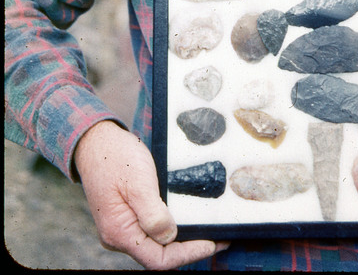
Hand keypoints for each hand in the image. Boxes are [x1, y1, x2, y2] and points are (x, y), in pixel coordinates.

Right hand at [74, 121, 228, 269]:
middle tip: (217, 238)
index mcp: (119, 233)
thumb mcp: (139, 183)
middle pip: (158, 255)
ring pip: (155, 243)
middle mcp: (118, 236)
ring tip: (206, 229)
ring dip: (180, 239)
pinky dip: (169, 227)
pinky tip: (184, 218)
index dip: (188, 254)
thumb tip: (170, 237)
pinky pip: (150, 230)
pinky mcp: (125, 216)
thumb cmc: (115, 158)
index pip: (158, 260)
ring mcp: (121, 227)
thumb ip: (153, 214)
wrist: (96, 141)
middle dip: (188, 249)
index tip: (213, 243)